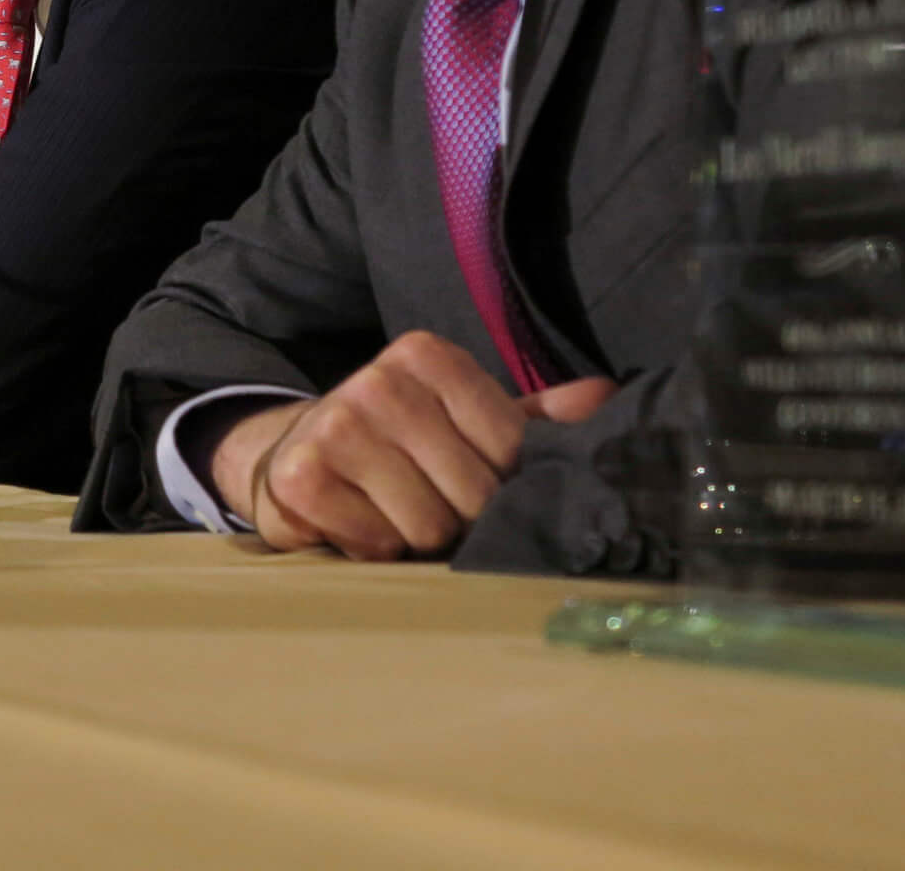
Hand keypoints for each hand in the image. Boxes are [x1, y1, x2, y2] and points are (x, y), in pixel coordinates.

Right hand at [208, 332, 616, 559]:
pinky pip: (375, 543)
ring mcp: (336, 424)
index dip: (499, 484)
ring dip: (415, 537)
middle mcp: (378, 380)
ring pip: (426, 527)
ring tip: (392, 512)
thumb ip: (534, 418)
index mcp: (427, 356)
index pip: (508, 450)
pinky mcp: (300, 475)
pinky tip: (357, 521)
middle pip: (471, 495)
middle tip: (429, 503)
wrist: (297, 452)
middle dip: (458, 518)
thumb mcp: (467, 421)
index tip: (470, 478)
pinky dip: (373, 547)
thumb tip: (608, 399)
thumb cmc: (400, 444)